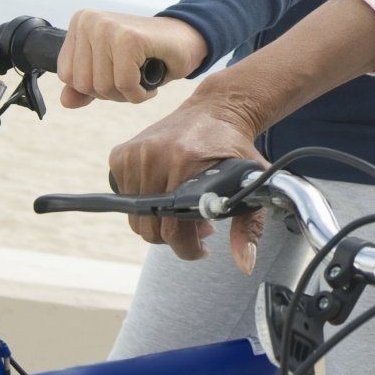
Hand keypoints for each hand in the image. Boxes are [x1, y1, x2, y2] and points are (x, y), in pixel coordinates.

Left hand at [59, 10, 207, 108]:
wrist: (186, 40)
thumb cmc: (147, 56)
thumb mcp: (109, 72)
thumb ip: (84, 88)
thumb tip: (66, 102)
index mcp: (80, 23)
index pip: (67, 76)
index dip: (94, 88)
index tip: (117, 75)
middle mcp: (89, 20)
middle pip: (84, 84)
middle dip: (111, 93)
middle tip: (132, 79)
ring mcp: (107, 27)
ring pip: (102, 86)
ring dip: (127, 94)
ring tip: (141, 78)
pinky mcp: (128, 38)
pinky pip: (124, 84)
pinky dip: (139, 93)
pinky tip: (150, 83)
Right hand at [108, 95, 266, 271]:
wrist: (216, 109)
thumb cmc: (235, 149)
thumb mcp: (252, 182)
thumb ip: (250, 226)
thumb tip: (245, 264)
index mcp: (185, 162)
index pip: (171, 228)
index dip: (187, 248)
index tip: (203, 247)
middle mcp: (154, 155)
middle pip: (150, 227)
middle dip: (174, 236)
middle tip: (197, 226)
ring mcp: (134, 153)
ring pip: (135, 216)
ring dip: (159, 221)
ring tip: (184, 209)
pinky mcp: (121, 153)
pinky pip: (125, 197)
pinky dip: (143, 203)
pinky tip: (166, 193)